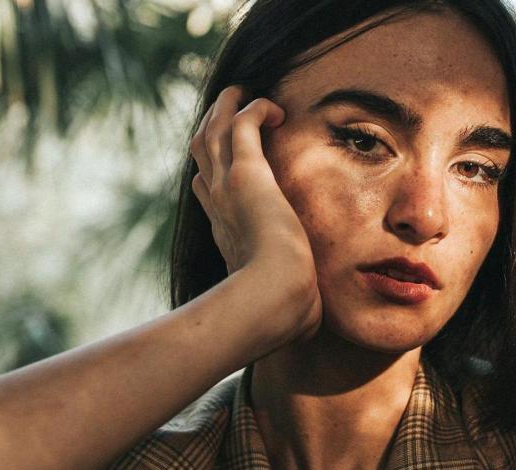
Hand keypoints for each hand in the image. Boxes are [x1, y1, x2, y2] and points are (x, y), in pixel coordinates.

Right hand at [190, 85, 321, 341]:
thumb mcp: (289, 305)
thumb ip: (297, 308)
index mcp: (227, 234)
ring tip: (242, 94)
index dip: (214, 174)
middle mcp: (219, 206)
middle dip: (212, 131)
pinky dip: (254, 109)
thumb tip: (312, 329)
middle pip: (203, 155)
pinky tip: (275, 108)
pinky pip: (243, 123)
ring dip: (227, 109)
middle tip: (227, 112)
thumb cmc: (283, 312)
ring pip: (215, 132)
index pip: (210, 193)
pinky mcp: (246, 172)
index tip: (225, 166)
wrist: (272, 301)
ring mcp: (227, 187)